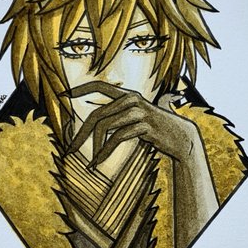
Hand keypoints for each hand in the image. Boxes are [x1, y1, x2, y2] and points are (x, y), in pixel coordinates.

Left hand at [66, 81, 200, 166]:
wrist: (181, 137)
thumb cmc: (156, 128)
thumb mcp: (138, 116)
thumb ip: (121, 113)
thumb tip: (99, 118)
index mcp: (129, 95)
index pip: (101, 85)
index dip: (83, 88)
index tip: (66, 95)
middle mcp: (132, 100)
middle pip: (98, 115)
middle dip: (82, 134)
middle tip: (71, 149)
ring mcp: (139, 112)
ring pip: (106, 127)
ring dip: (96, 148)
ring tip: (91, 162)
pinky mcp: (145, 126)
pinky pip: (118, 138)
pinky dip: (106, 151)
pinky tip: (99, 161)